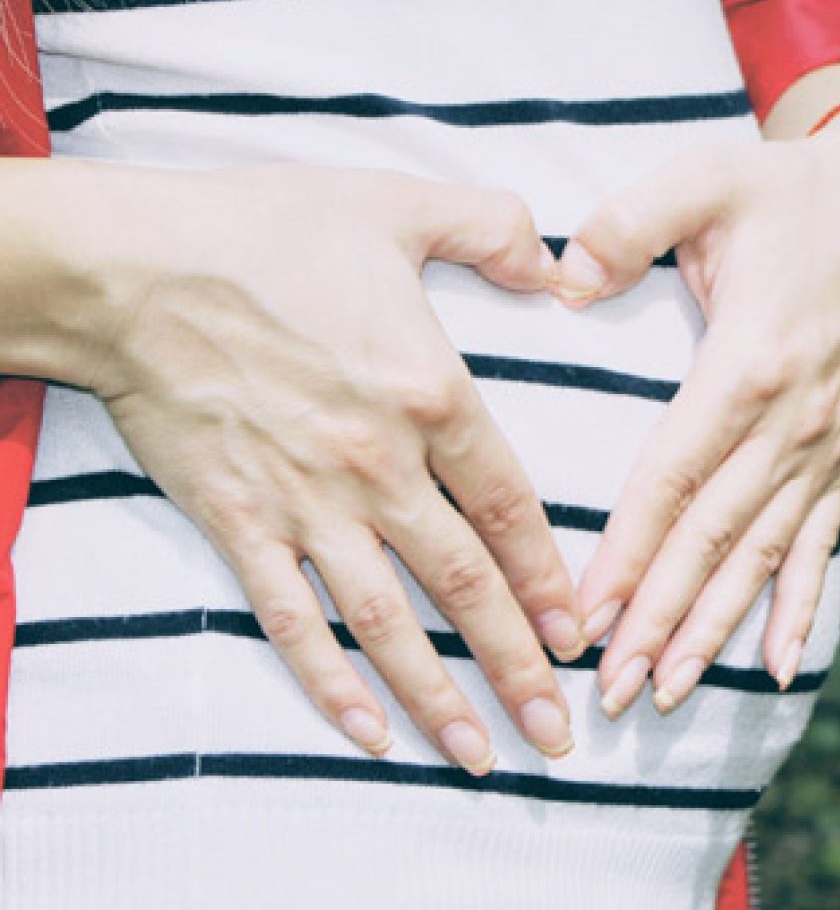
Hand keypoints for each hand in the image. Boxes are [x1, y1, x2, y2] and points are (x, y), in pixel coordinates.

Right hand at [66, 162, 585, 772]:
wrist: (137, 266)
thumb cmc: (267, 232)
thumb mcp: (398, 207)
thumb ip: (494, 229)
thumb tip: (558, 266)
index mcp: (429, 393)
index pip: (508, 508)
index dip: (548, 577)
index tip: (577, 630)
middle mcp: (377, 465)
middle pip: (464, 585)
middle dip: (516, 664)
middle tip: (558, 730)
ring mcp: (305, 504)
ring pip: (387, 623)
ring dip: (438, 697)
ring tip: (482, 756)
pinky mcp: (239, 524)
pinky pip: (291, 620)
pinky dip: (329, 683)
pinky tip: (366, 733)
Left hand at [550, 106, 839, 715]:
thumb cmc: (779, 193)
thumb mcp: (700, 181)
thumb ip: (626, 226)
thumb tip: (563, 282)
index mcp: (750, 362)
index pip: (673, 478)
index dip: (628, 552)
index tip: (585, 616)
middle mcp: (794, 419)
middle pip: (712, 536)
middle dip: (659, 617)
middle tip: (613, 687)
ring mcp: (825, 441)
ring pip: (760, 554)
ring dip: (714, 627)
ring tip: (669, 691)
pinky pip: (818, 541)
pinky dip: (797, 605)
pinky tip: (777, 664)